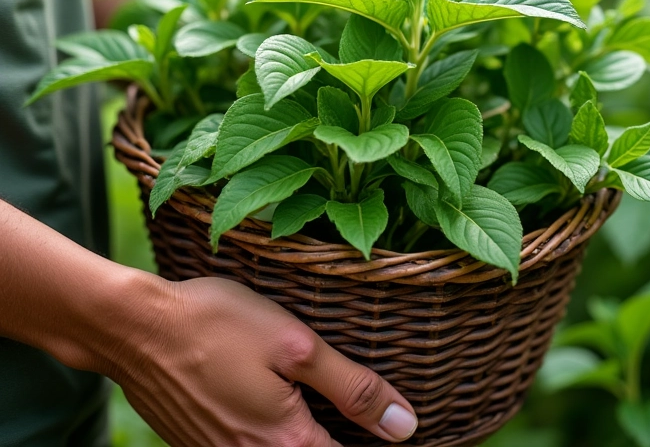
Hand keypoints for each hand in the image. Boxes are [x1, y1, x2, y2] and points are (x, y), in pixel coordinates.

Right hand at [108, 275, 417, 446]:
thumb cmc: (217, 325)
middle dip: (337, 436)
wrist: (134, 328)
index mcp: (287, 441)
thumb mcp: (295, 345)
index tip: (395, 430)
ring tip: (319, 404)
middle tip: (359, 413)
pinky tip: (276, 401)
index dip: (374, 441)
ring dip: (305, 434)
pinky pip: (249, 446)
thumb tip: (405, 426)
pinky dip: (272, 433)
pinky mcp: (202, 442)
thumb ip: (351, 387)